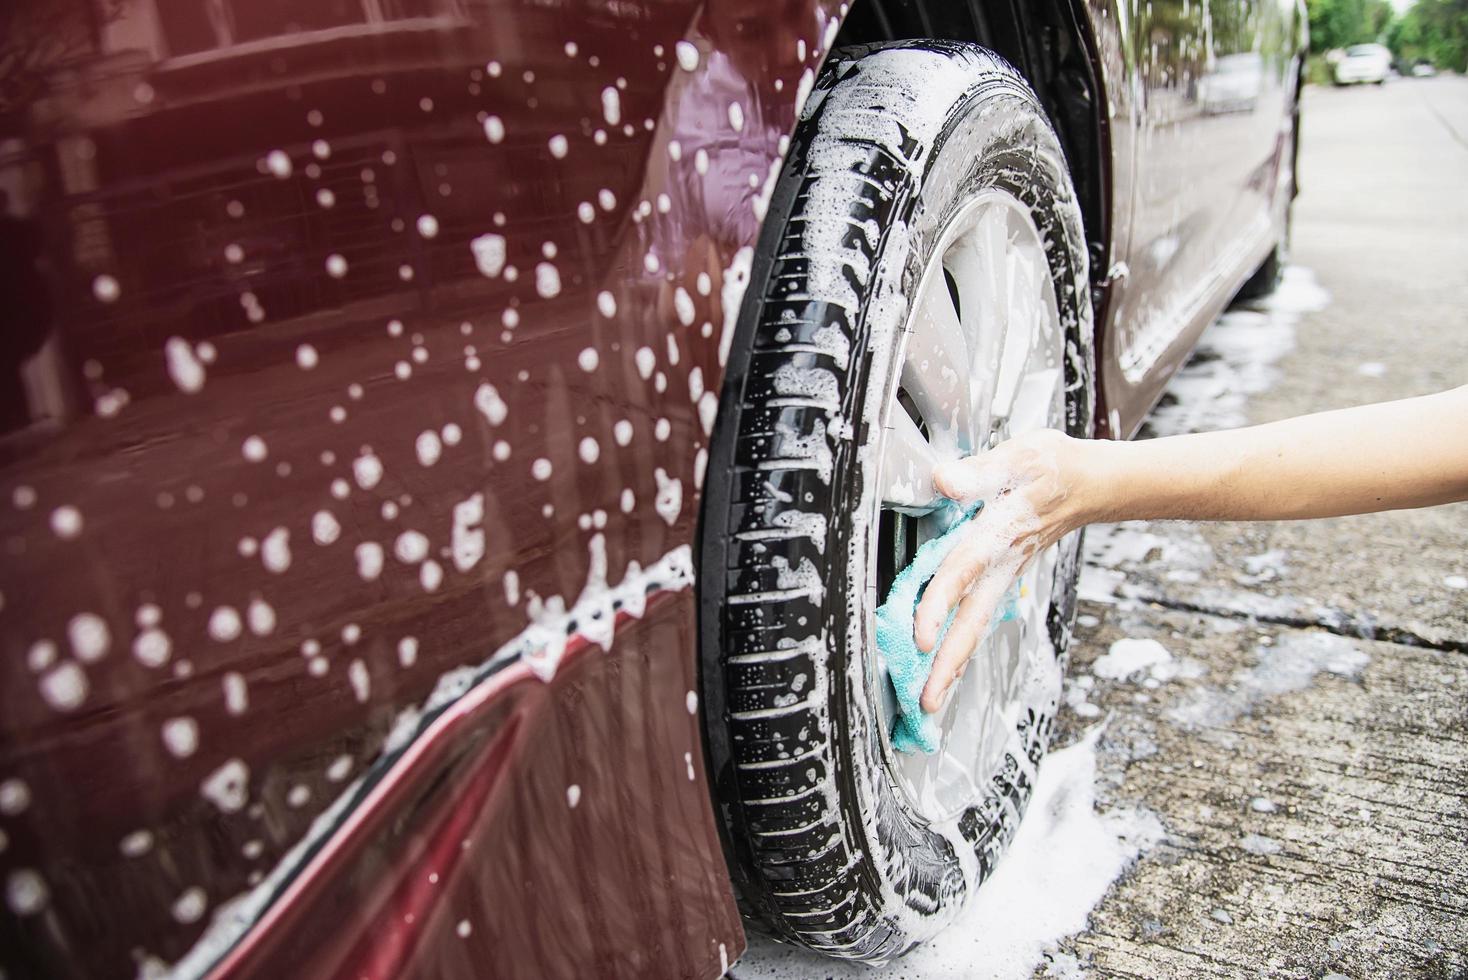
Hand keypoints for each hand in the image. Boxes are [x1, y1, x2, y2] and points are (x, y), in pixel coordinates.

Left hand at [913, 429, 1093, 711]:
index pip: (963, 571)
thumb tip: (943, 481)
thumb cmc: (1051, 466)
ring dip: (954, 665)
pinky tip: (947, 671)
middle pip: (972, 620)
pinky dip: (963, 648)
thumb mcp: (1018, 457)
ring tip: (930, 702)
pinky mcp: (1004, 579)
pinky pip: (980, 619)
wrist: (1090, 483)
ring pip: (977, 626)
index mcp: (999, 533)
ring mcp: (1005, 576)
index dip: (940, 603)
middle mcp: (1001, 564)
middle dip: (948, 663)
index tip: (920, 638)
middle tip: (926, 703)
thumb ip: (979, 472)